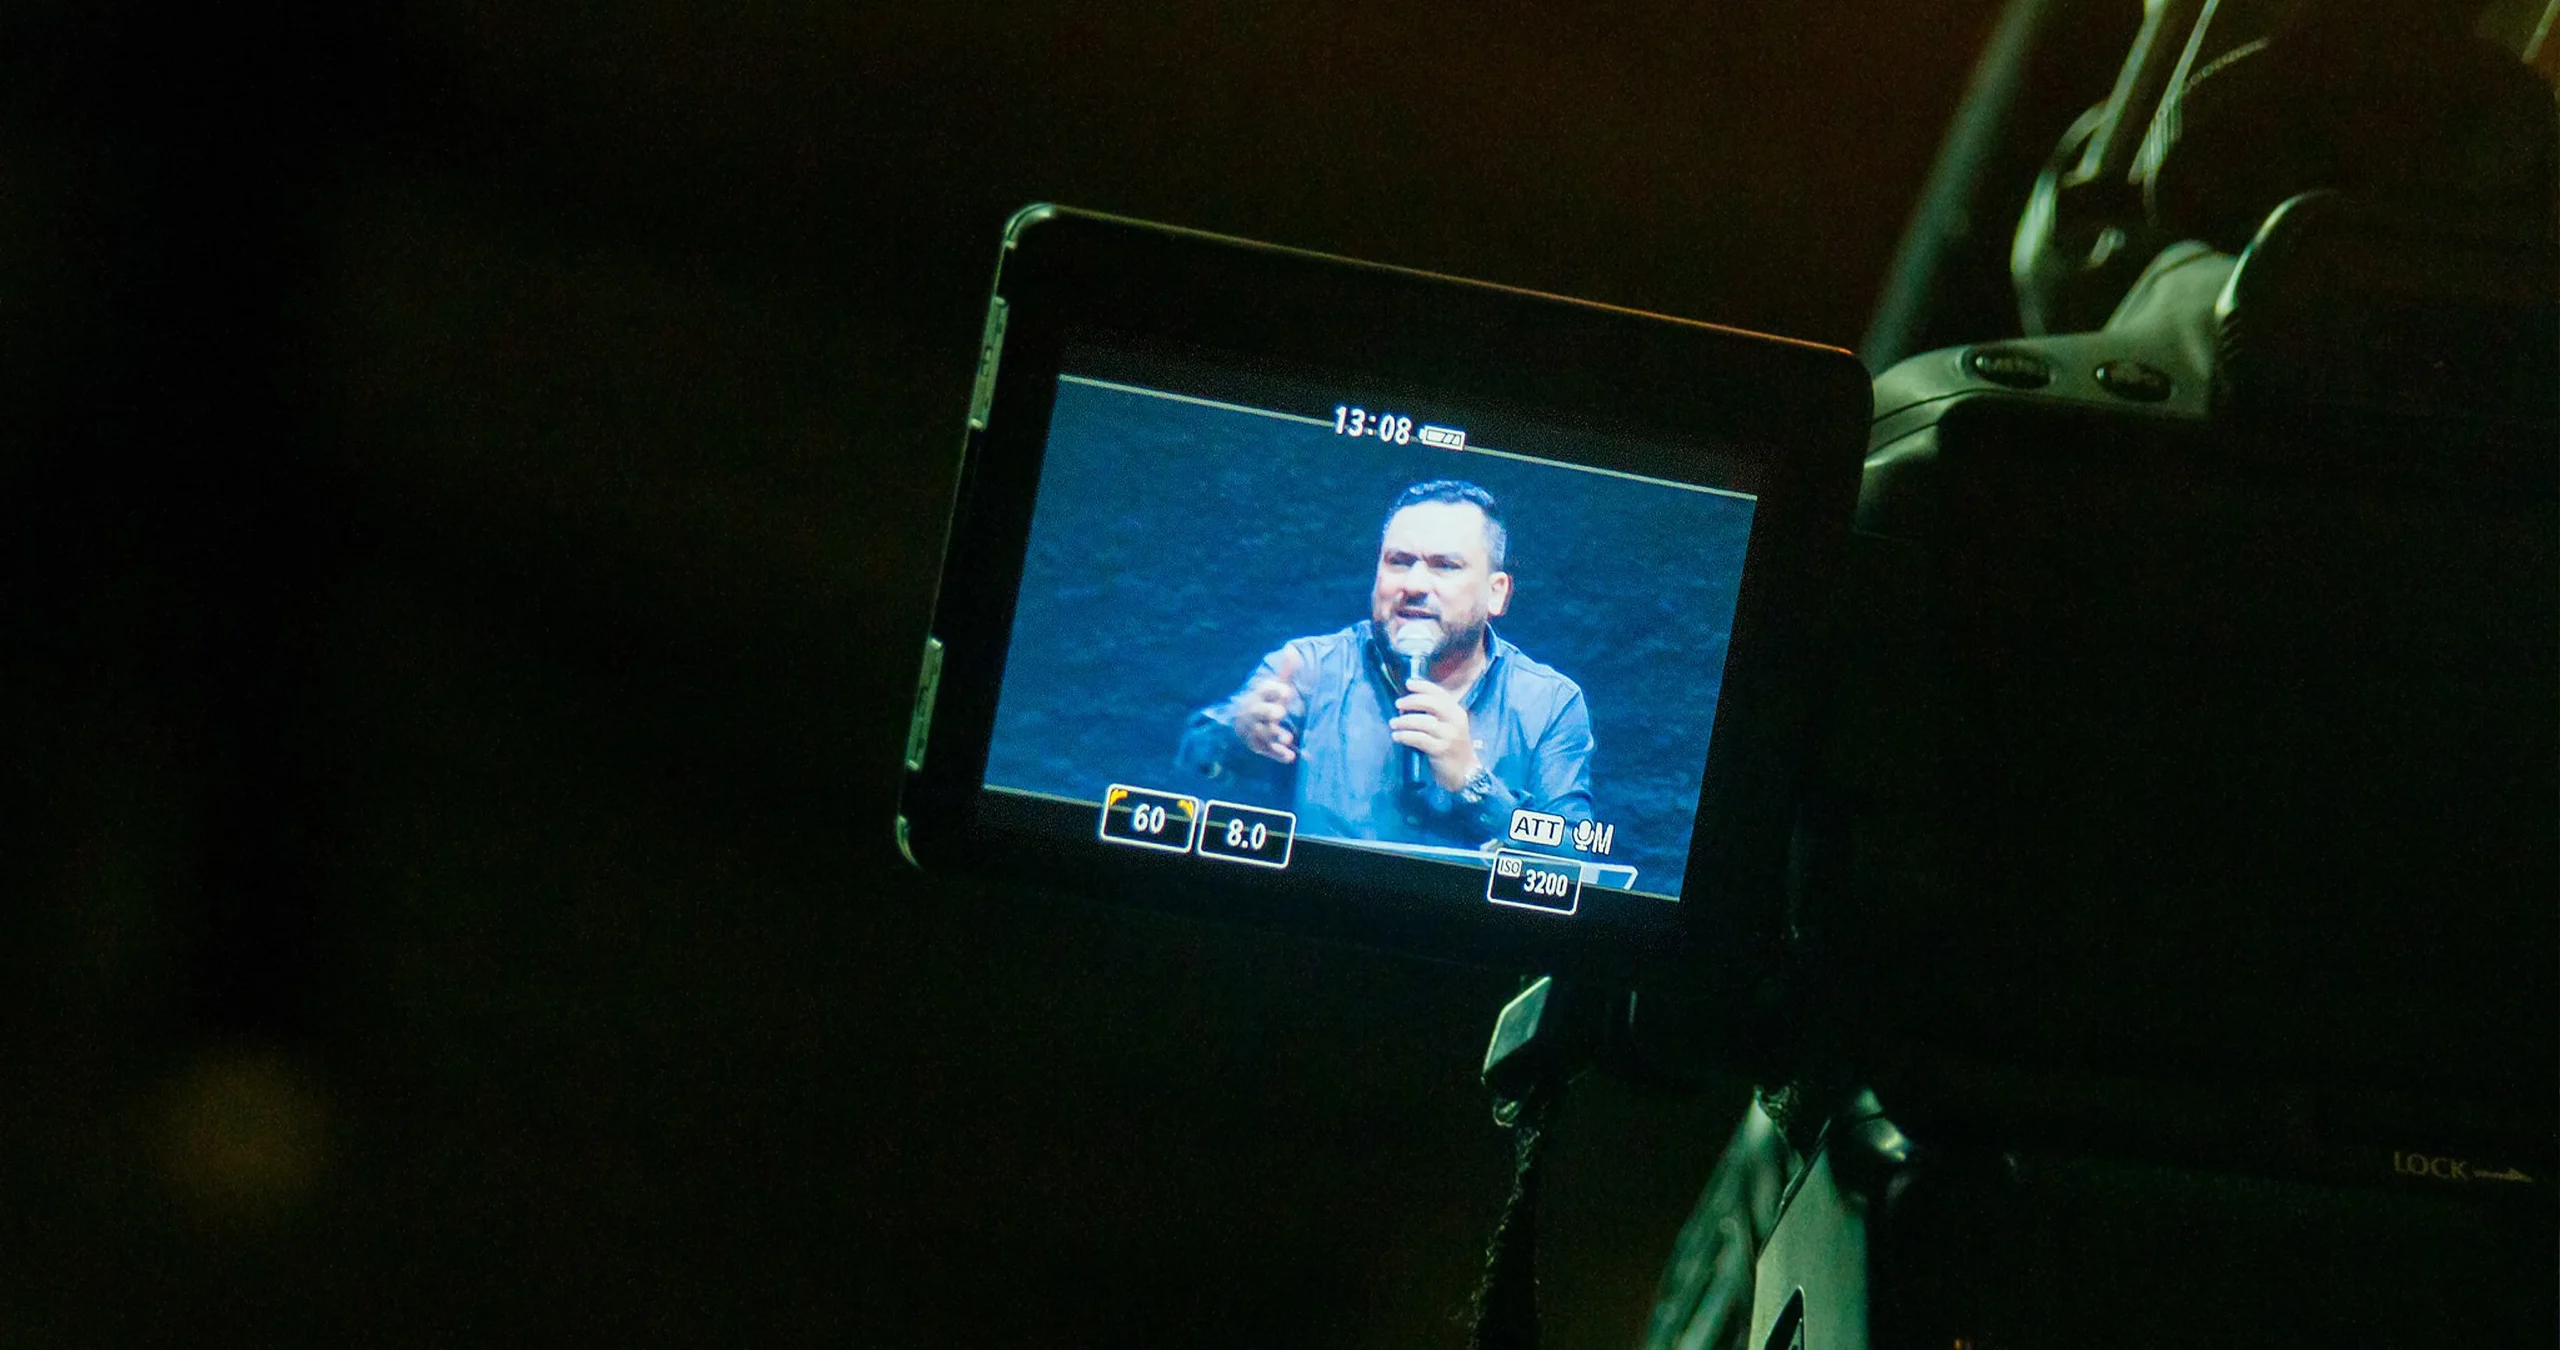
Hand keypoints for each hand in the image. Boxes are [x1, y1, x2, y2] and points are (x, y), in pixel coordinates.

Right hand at [1230, 649, 1303, 763]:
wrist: (1249, 719)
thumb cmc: (1269, 699)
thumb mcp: (1278, 684)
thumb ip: (1286, 671)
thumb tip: (1292, 649)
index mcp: (1260, 694)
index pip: (1265, 690)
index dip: (1275, 690)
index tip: (1288, 691)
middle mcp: (1254, 711)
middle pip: (1259, 712)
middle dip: (1268, 712)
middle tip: (1280, 712)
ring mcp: (1255, 729)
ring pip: (1262, 733)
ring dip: (1275, 736)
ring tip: (1289, 738)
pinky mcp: (1258, 745)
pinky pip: (1266, 751)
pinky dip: (1277, 754)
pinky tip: (1291, 757)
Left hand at [1390, 678, 1480, 790]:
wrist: (1465, 772)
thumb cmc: (1451, 747)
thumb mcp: (1448, 727)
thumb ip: (1434, 715)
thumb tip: (1407, 705)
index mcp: (1456, 712)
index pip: (1440, 694)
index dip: (1423, 686)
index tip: (1408, 683)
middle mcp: (1455, 721)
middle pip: (1432, 704)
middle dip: (1412, 701)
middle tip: (1398, 704)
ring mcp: (1449, 736)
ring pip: (1424, 722)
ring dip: (1404, 721)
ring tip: (1393, 723)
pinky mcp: (1441, 750)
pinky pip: (1419, 739)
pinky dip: (1405, 736)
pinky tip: (1397, 736)